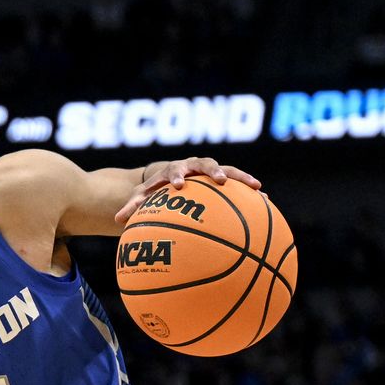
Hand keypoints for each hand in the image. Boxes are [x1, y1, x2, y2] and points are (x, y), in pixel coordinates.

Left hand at [114, 156, 261, 223]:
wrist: (169, 176)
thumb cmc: (155, 188)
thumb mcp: (143, 196)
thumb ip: (132, 206)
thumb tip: (117, 220)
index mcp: (173, 169)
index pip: (175, 170)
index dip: (178, 176)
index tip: (180, 184)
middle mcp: (194, 166)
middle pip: (205, 164)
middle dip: (213, 170)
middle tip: (221, 180)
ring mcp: (210, 169)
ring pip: (228, 169)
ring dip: (241, 177)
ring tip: (257, 187)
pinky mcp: (223, 177)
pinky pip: (239, 182)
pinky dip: (250, 189)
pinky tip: (267, 201)